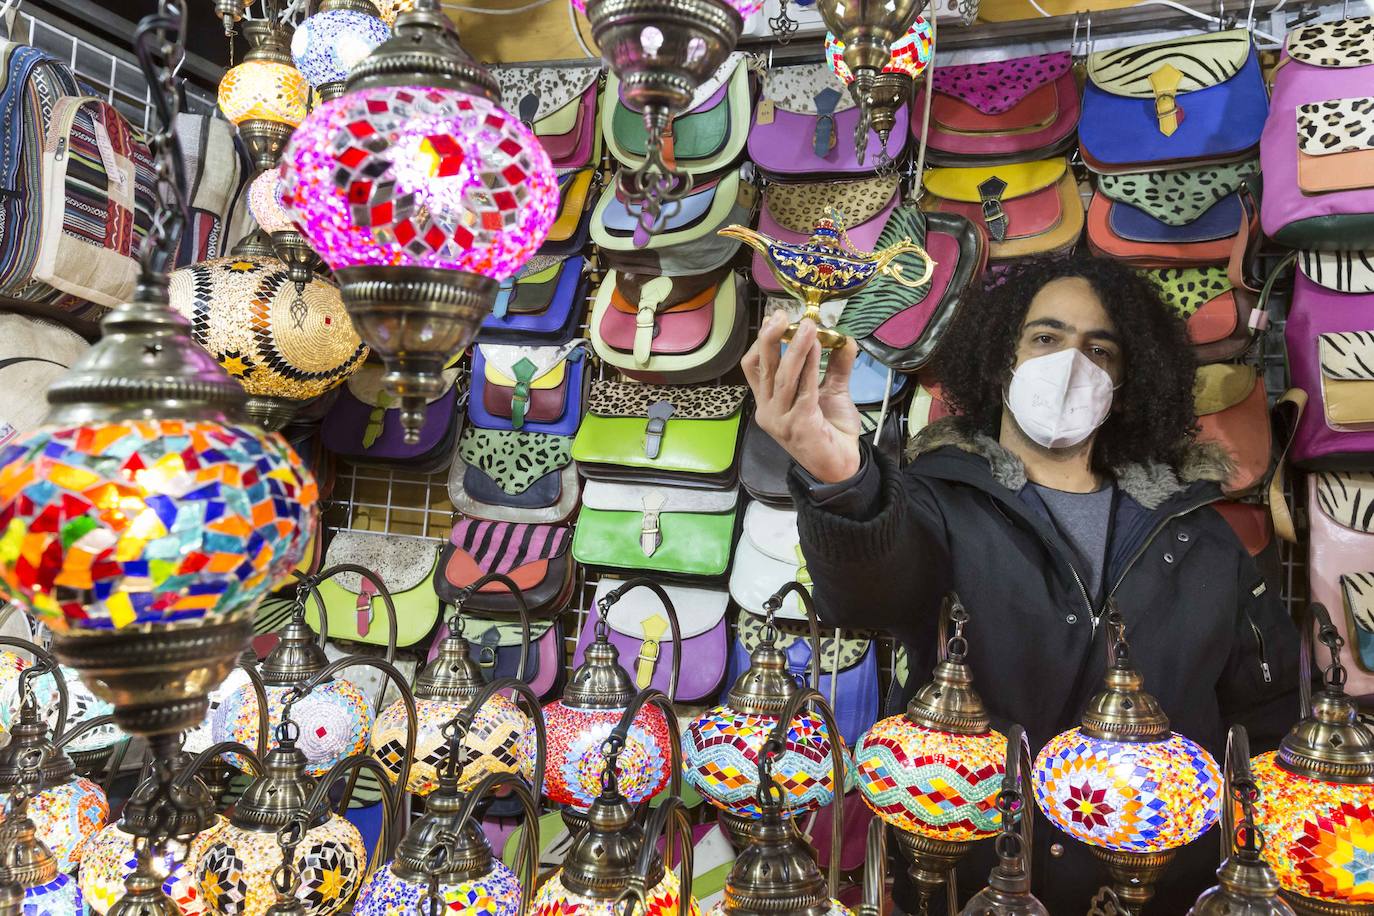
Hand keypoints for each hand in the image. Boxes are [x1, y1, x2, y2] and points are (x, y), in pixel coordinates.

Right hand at [741, 312, 862, 483]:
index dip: (761, 343)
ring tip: (807, 326)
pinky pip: (803, 389)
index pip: (753, 368)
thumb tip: (844, 338)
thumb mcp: (832, 393)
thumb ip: (835, 367)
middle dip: (770, 338)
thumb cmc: (831, 433)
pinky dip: (809, 366)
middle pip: (763, 368)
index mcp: (768, 403)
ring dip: (795, 348)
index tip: (775, 320)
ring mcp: (781, 420)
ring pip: (783, 377)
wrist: (841, 469)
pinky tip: (817, 348)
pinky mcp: (799, 425)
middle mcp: (769, 411)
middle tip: (782, 315)